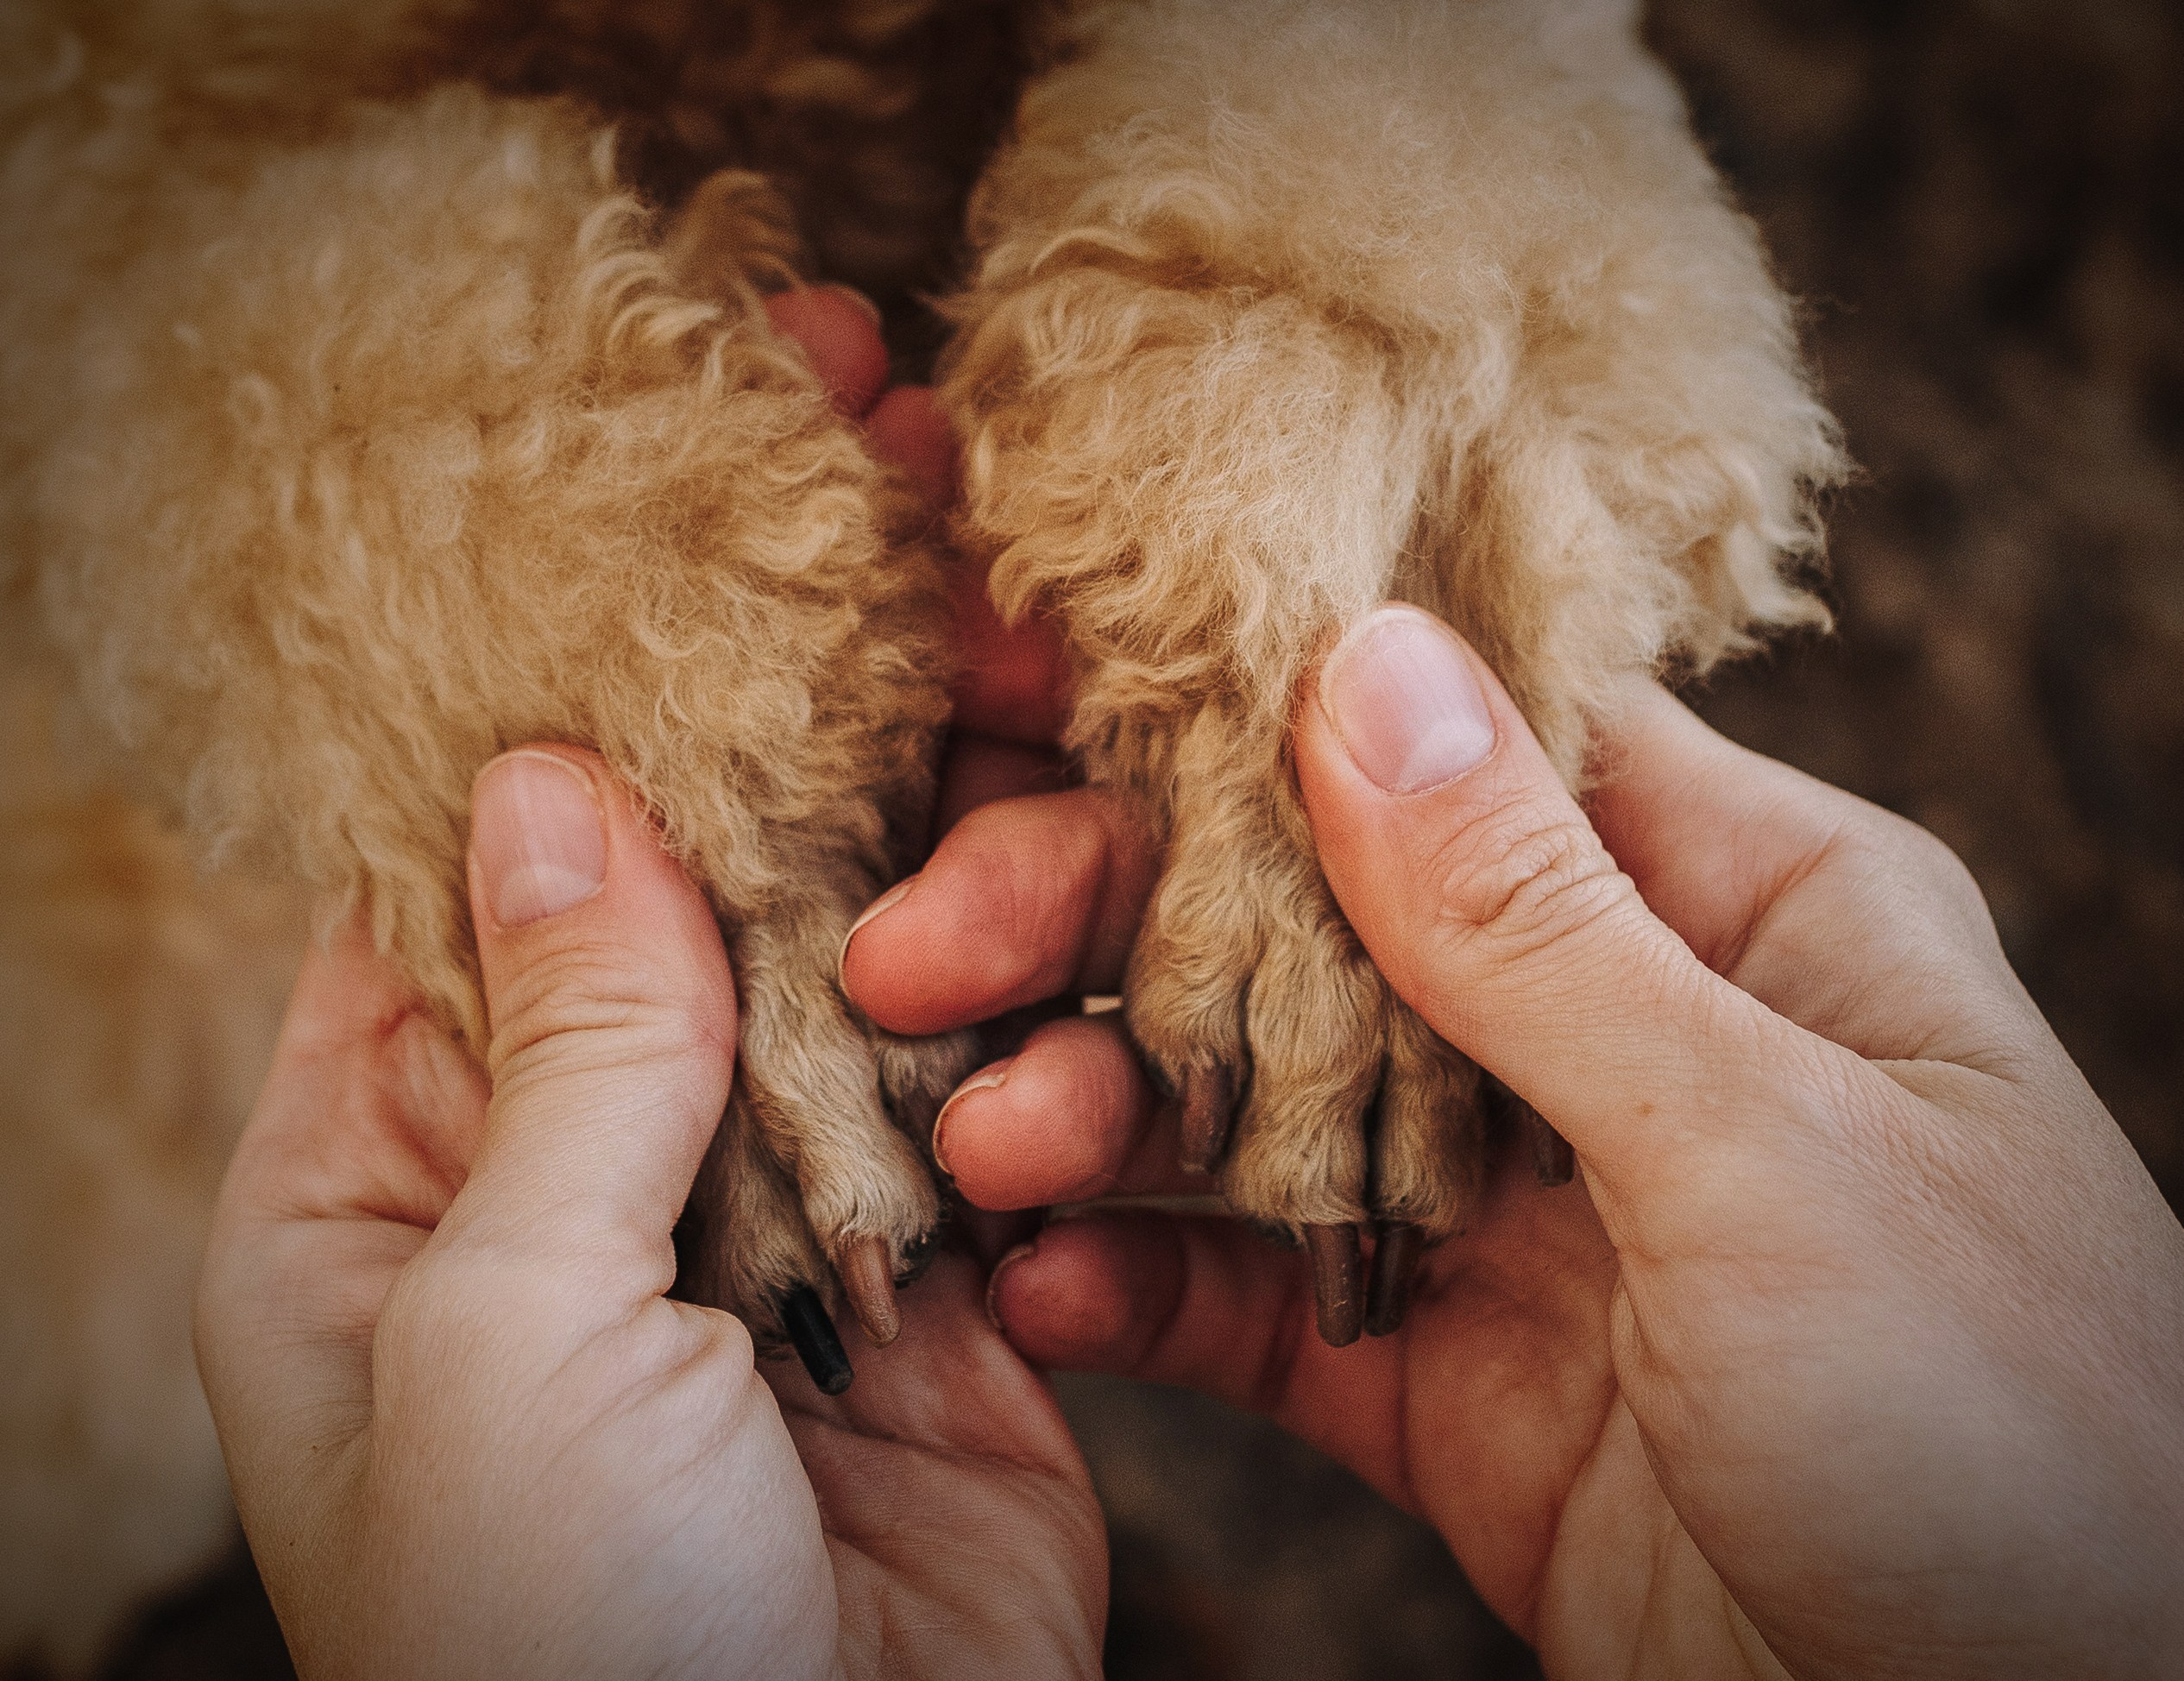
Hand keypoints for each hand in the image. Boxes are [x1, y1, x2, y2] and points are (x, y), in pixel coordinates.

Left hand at [193, 292, 1105, 1680]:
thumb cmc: (560, 1655)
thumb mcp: (508, 1341)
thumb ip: (564, 1056)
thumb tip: (550, 784)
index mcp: (391, 1186)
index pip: (450, 879)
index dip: (550, 692)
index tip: (663, 502)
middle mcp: (583, 1183)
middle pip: (687, 892)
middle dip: (790, 726)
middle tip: (897, 485)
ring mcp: (777, 1228)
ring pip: (867, 975)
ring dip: (953, 886)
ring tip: (1037, 736)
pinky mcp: (949, 1290)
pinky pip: (996, 1105)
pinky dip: (1045, 1044)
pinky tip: (1094, 962)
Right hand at [843, 603, 2183, 1678]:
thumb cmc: (2019, 1447)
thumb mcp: (1772, 1153)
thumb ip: (1540, 925)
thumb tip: (1365, 663)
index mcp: (1745, 911)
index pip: (1460, 745)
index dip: (1246, 708)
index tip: (1027, 685)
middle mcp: (1620, 1031)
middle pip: (1317, 921)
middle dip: (1113, 923)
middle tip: (919, 949)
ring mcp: (1523, 1210)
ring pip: (1261, 1108)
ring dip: (1101, 1113)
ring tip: (976, 1143)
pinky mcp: (1453, 1381)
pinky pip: (1264, 1301)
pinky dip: (1146, 1289)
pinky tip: (1040, 1293)